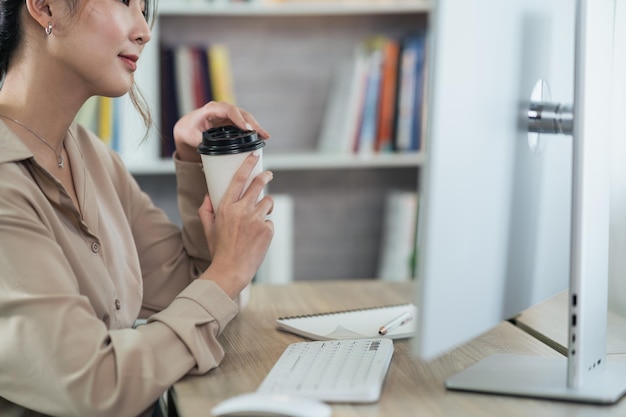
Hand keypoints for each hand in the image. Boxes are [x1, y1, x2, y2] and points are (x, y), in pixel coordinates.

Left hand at [173, 101, 269, 162]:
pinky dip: (253, 129)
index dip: (239, 119)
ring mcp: (228, 114)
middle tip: (261, 134)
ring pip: (245, 117)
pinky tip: (262, 136)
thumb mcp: (192, 136)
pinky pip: (245, 122)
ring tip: (265, 136)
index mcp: (211, 109)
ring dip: (256, 126)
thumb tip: (215, 148)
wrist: (188, 127)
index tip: (247, 129)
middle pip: (240, 113)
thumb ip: (202, 141)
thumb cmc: (189, 130)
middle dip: (252, 124)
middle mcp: (222, 108)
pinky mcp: (232, 120)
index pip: (228, 111)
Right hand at [197, 152, 273, 298]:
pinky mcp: (267, 230)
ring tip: (258, 217)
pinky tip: (257, 238)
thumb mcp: (208, 229)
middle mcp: (241, 210)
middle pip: (259, 185)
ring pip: (268, 202)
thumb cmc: (218, 250)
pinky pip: (270, 221)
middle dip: (265, 176)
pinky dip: (266, 227)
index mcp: (226, 207)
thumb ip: (206, 210)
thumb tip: (208, 195)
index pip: (239, 179)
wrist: (231, 270)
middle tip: (268, 174)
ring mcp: (256, 219)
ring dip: (265, 206)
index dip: (248, 164)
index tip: (255, 155)